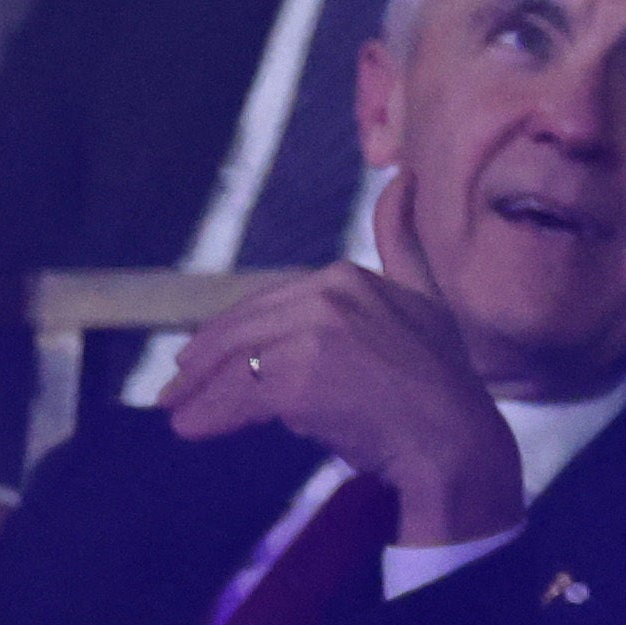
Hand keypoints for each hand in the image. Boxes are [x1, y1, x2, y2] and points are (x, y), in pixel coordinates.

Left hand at [159, 176, 523, 548]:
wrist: (453, 440)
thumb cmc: (439, 382)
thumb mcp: (425, 298)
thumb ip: (401, 243)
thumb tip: (398, 184)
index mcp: (347, 276)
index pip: (268, 304)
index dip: (230, 331)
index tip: (199, 358)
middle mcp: (328, 294)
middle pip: (243, 330)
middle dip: (203, 362)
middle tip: (173, 392)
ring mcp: (313, 335)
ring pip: (235, 363)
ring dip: (199, 392)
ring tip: (179, 415)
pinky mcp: (298, 379)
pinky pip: (237, 397)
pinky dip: (209, 416)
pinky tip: (192, 429)